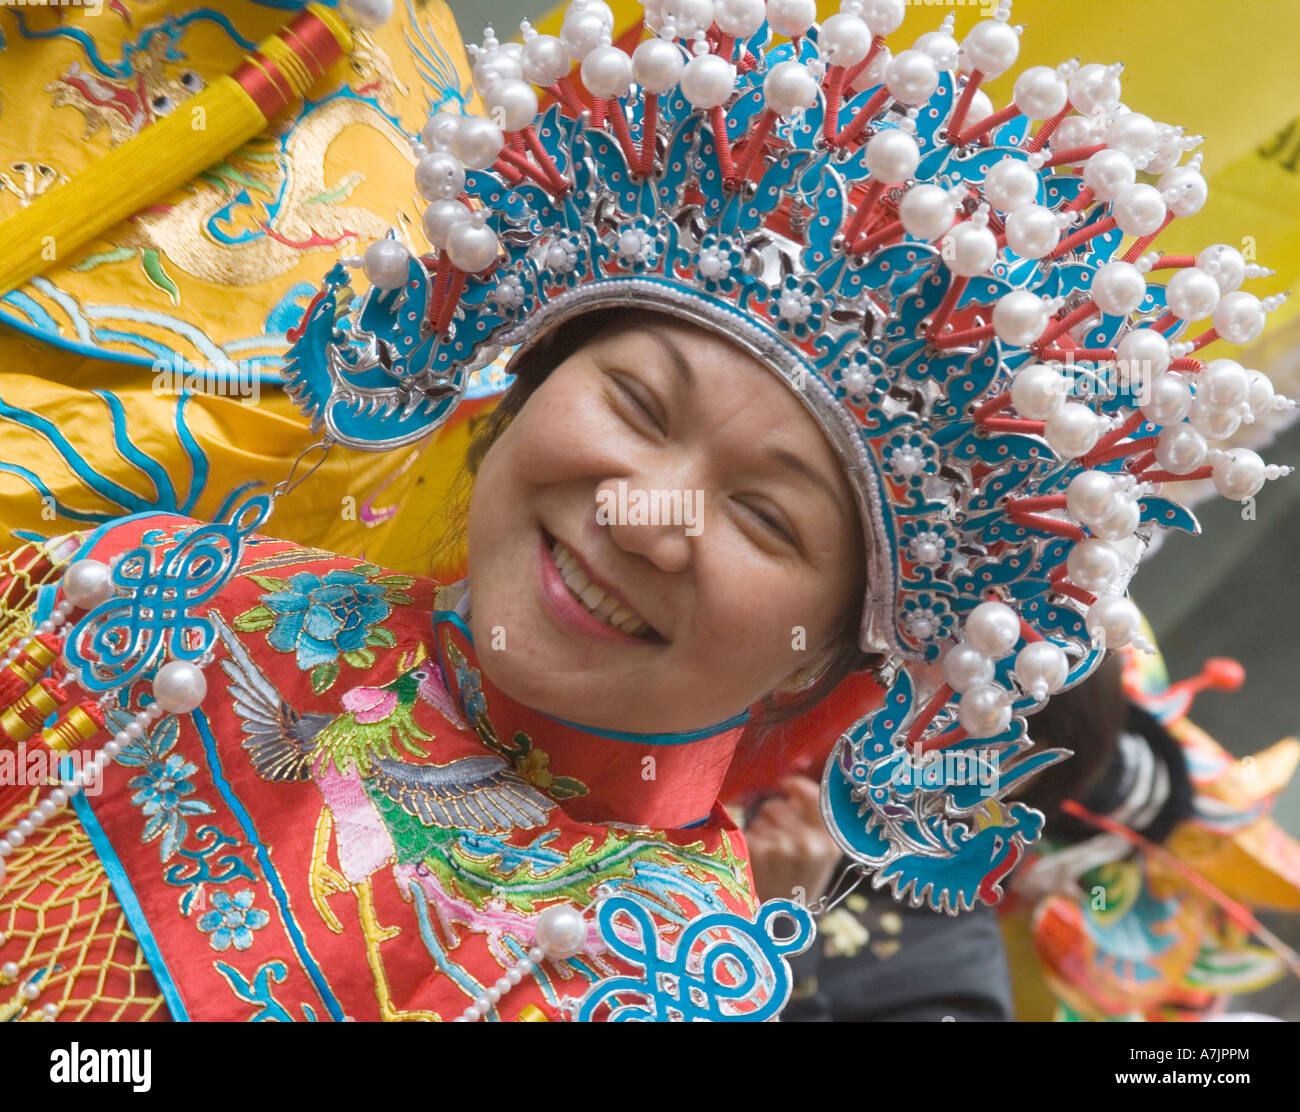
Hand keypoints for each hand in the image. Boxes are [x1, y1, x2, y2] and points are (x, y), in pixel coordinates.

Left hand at [744, 775, 842, 906]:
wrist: (782, 922)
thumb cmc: (801, 882)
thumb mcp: (823, 855)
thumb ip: (816, 821)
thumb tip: (793, 784)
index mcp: (829, 844)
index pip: (812, 796)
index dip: (795, 787)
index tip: (787, 785)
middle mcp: (808, 844)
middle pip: (778, 806)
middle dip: (775, 816)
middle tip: (780, 841)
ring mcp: (781, 848)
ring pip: (761, 817)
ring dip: (762, 829)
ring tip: (771, 855)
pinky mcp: (758, 853)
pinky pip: (748, 830)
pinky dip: (751, 841)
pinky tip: (759, 860)